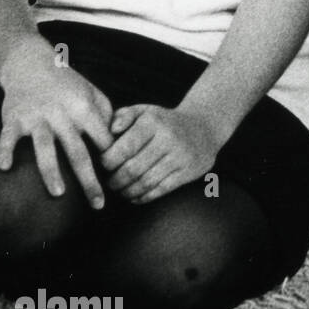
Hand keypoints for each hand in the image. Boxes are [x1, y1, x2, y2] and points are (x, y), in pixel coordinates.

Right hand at [0, 42, 113, 208]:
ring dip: (51, 171)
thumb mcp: (92, 92)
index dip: (112, 159)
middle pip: (78, 152)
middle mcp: (62, 114)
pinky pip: (8, 137)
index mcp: (84, 109)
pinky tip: (5, 168)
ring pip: (45, 148)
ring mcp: (36, 117)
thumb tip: (119, 141)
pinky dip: (5, 151)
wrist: (30, 63)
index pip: (103, 139)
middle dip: (90, 180)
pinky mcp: (14, 118)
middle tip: (99, 204)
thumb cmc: (67, 83)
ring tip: (59, 193)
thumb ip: (107, 114)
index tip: (119, 179)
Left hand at [101, 104, 222, 204]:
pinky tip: (135, 195)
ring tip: (120, 189)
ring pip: (145, 182)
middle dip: (115, 180)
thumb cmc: (164, 121)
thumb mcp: (145, 111)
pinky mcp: (188, 171)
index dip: (108, 161)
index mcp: (153, 121)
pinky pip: (160, 190)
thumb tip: (109, 132)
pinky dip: (143, 197)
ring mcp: (179, 156)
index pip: (123, 148)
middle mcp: (168, 138)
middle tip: (110, 181)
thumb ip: (123, 116)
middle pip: (132, 169)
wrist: (204, 126)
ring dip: (127, 191)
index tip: (104, 164)